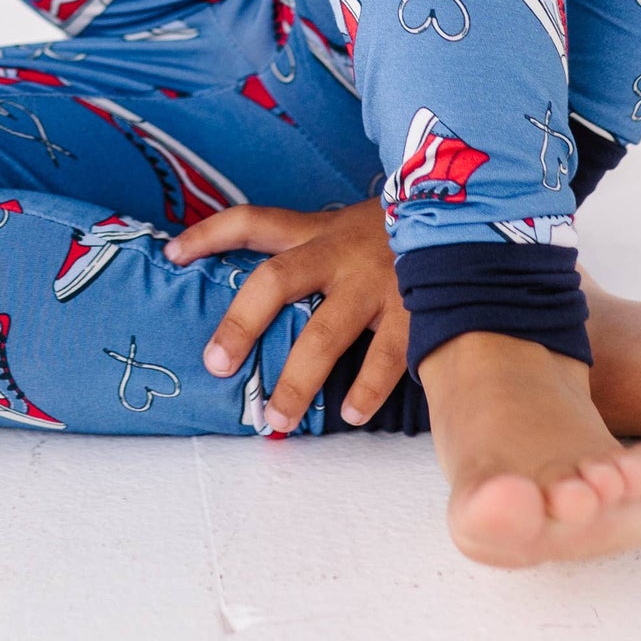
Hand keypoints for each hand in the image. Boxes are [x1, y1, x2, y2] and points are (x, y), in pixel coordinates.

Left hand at [165, 200, 408, 433]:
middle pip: (276, 282)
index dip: (209, 234)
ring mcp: (376, 284)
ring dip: (298, 380)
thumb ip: (310, 254)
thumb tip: (259, 295)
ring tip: (276, 418)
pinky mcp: (415, 312)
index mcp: (319, 233)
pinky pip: (387, 358)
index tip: (172, 254)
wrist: (469, 221)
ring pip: (326, 334)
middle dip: (241, 323)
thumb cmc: (394, 238)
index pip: (252, 222)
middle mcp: (340, 254)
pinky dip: (367, 389)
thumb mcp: (348, 230)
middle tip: (216, 363)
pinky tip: (351, 414)